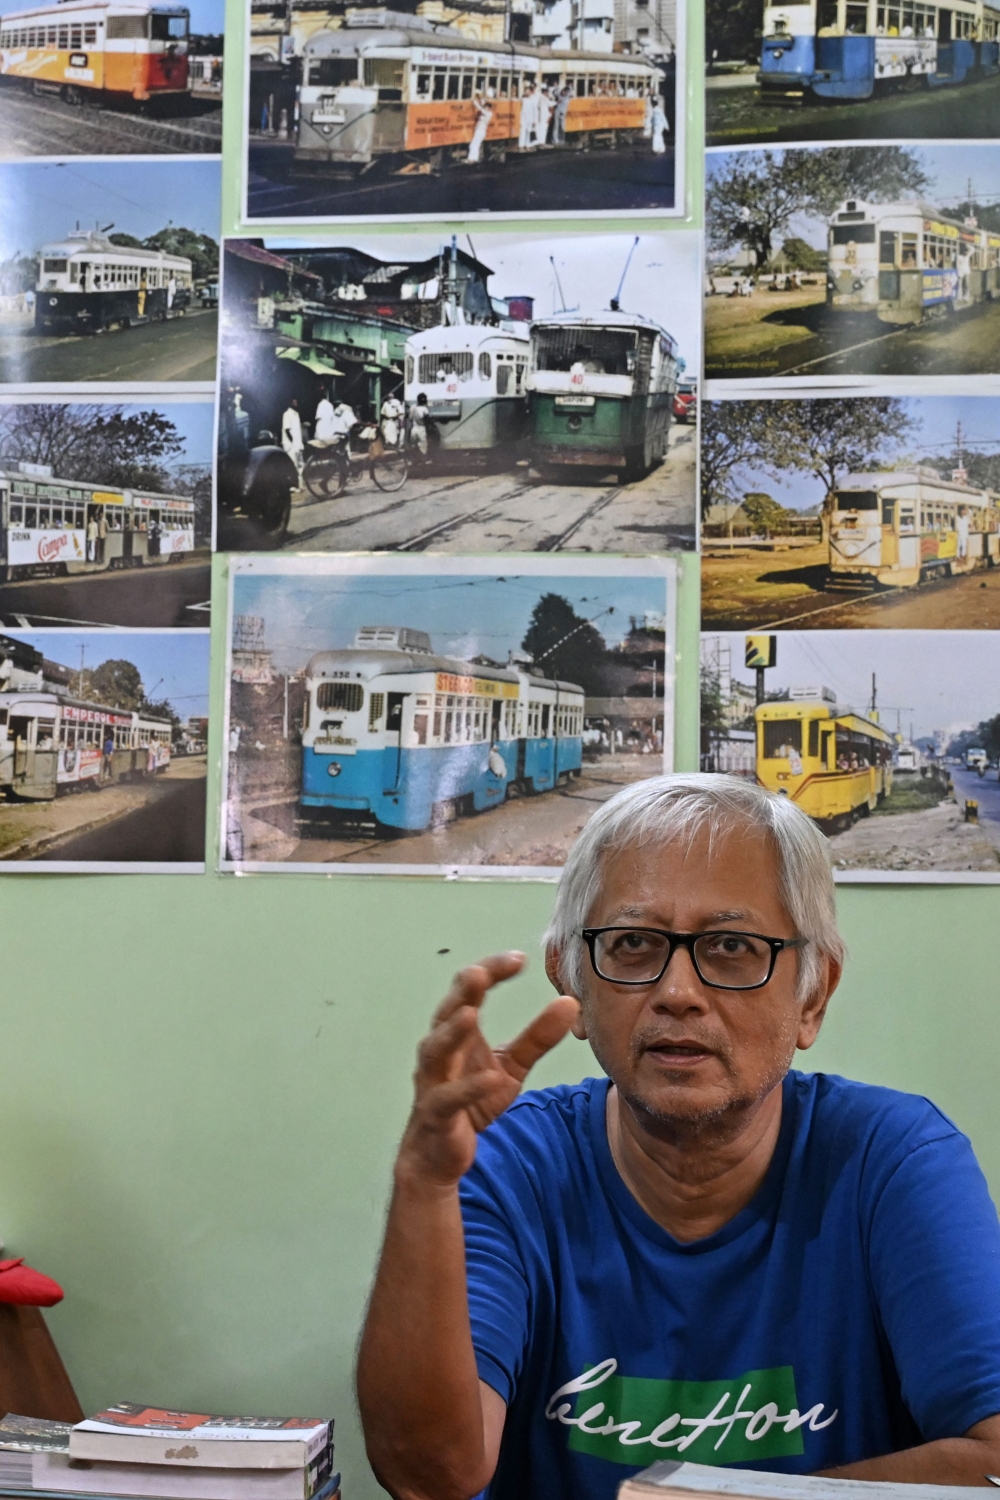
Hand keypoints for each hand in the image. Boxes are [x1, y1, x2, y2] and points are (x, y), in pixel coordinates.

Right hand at [397, 953, 579, 1190]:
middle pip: (447, 1012)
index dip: (491, 971)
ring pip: (435, 1050)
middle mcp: (440, 1050)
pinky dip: (468, 1087)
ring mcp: (433, 1081)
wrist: (441, 1154)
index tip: (520, 959)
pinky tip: (490, 1079)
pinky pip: (448, 1098)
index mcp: (458, 1033)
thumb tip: (570, 1004)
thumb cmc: (471, 1102)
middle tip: (480, 972)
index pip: (469, 990)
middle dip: (463, 991)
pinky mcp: (435, 1114)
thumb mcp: (512, 1067)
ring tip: (471, 1013)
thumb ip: (538, 1036)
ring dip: (451, 1032)